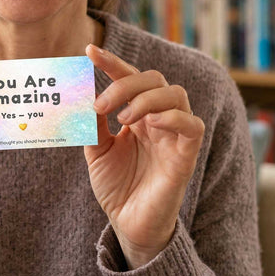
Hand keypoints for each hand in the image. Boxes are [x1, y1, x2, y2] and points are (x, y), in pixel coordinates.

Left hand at [84, 45, 203, 269]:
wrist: (127, 224)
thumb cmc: (116, 186)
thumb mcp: (95, 150)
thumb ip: (91, 123)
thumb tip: (82, 94)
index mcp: (136, 114)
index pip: (129, 78)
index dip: (111, 62)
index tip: (88, 51)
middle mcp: (157, 119)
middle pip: (153, 78)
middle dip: (125, 83)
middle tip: (102, 105)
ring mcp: (173, 135)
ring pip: (175, 93)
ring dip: (145, 98)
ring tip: (122, 118)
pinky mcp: (186, 155)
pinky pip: (193, 125)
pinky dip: (172, 117)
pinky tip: (149, 124)